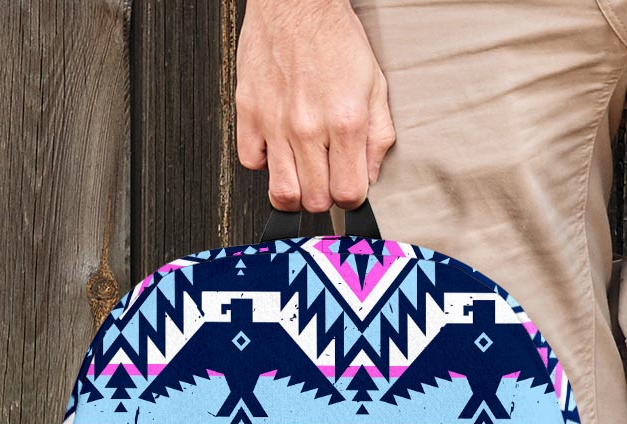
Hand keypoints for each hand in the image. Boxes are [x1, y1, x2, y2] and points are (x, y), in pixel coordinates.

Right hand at [235, 0, 395, 211]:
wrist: (296, 1)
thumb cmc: (335, 39)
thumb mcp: (375, 87)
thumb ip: (378, 137)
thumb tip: (371, 176)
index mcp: (345, 123)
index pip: (348, 194)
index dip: (351, 198)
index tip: (348, 188)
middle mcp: (308, 127)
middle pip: (315, 201)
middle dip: (324, 197)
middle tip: (326, 178)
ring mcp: (275, 122)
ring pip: (282, 192)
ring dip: (295, 191)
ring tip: (302, 175)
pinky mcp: (248, 111)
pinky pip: (250, 162)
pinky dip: (264, 163)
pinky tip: (278, 149)